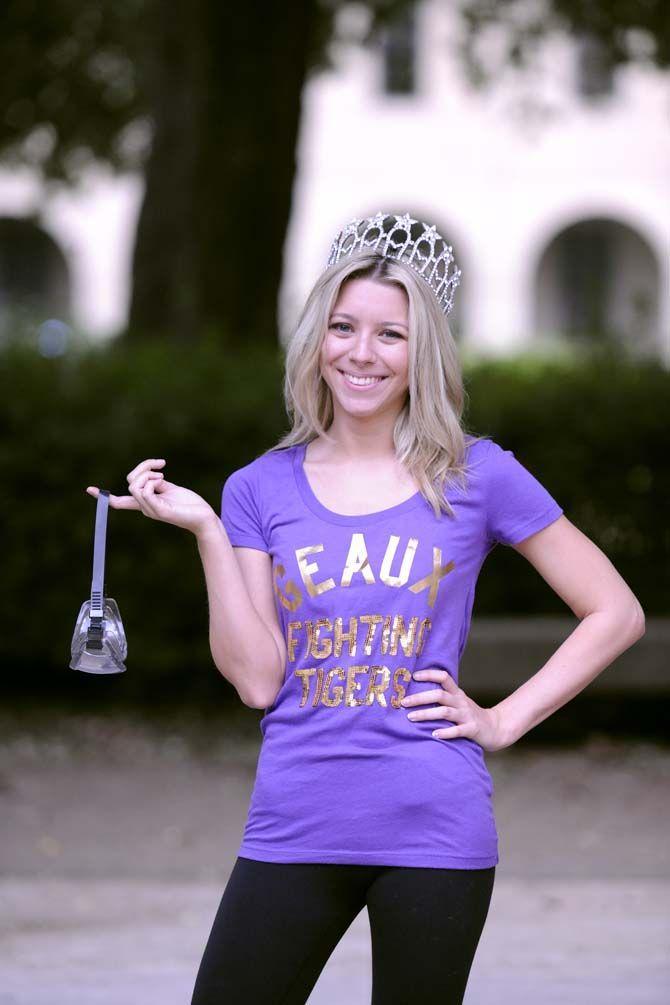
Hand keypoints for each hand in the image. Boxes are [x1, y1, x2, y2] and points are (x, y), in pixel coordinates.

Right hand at [85, 458, 217, 536]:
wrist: (204, 517)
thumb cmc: (190, 504)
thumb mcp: (170, 489)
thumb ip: (156, 483)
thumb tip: (148, 475)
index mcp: (145, 503)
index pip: (120, 501)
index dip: (104, 496)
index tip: (88, 489)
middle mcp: (145, 508)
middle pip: (130, 482)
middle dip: (142, 467)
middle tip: (161, 466)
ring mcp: (151, 510)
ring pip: (134, 486)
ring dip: (148, 473)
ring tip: (163, 475)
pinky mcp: (160, 511)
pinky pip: (145, 492)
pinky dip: (152, 481)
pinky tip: (162, 481)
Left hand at [400, 668, 508, 751]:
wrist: (495, 728)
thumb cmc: (470, 715)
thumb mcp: (458, 701)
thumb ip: (443, 697)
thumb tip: (416, 694)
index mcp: (457, 693)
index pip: (444, 677)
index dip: (429, 674)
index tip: (413, 676)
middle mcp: (461, 701)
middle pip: (439, 695)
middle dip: (420, 698)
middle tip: (403, 703)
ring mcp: (467, 715)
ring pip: (445, 712)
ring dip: (427, 714)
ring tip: (411, 718)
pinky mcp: (472, 729)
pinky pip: (458, 731)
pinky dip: (445, 732)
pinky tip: (434, 734)